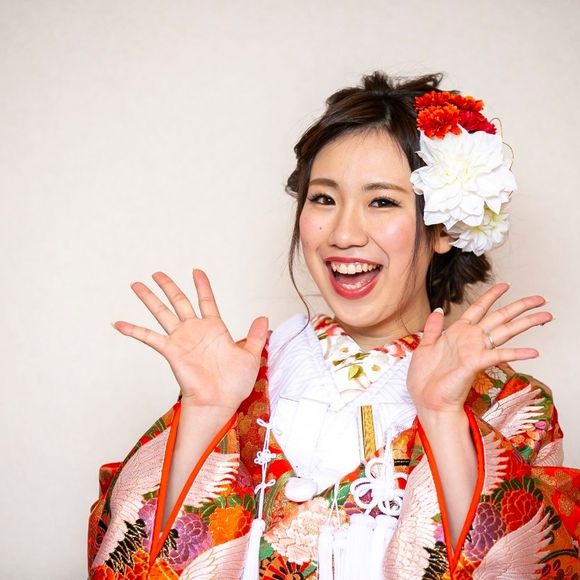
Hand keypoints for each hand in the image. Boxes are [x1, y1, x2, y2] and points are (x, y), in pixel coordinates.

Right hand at [112, 269, 268, 412]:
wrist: (220, 402)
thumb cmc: (235, 384)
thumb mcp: (251, 356)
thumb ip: (255, 336)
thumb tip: (264, 317)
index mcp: (215, 329)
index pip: (207, 301)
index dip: (202, 285)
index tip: (196, 271)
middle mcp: (195, 331)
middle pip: (179, 301)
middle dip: (168, 286)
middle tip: (157, 273)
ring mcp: (182, 340)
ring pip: (162, 313)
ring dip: (149, 299)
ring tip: (136, 285)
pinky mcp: (171, 351)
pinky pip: (149, 338)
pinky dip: (134, 330)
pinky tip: (118, 323)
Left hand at [406, 282, 552, 414]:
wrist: (427, 401)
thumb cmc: (424, 379)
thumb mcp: (425, 347)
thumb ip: (433, 328)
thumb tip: (439, 310)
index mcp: (457, 333)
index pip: (478, 309)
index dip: (491, 296)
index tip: (505, 286)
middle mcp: (470, 339)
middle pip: (499, 317)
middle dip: (520, 307)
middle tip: (540, 299)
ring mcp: (475, 350)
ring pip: (505, 331)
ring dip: (526, 323)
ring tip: (545, 316)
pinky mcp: (476, 363)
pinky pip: (499, 355)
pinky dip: (517, 353)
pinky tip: (533, 351)